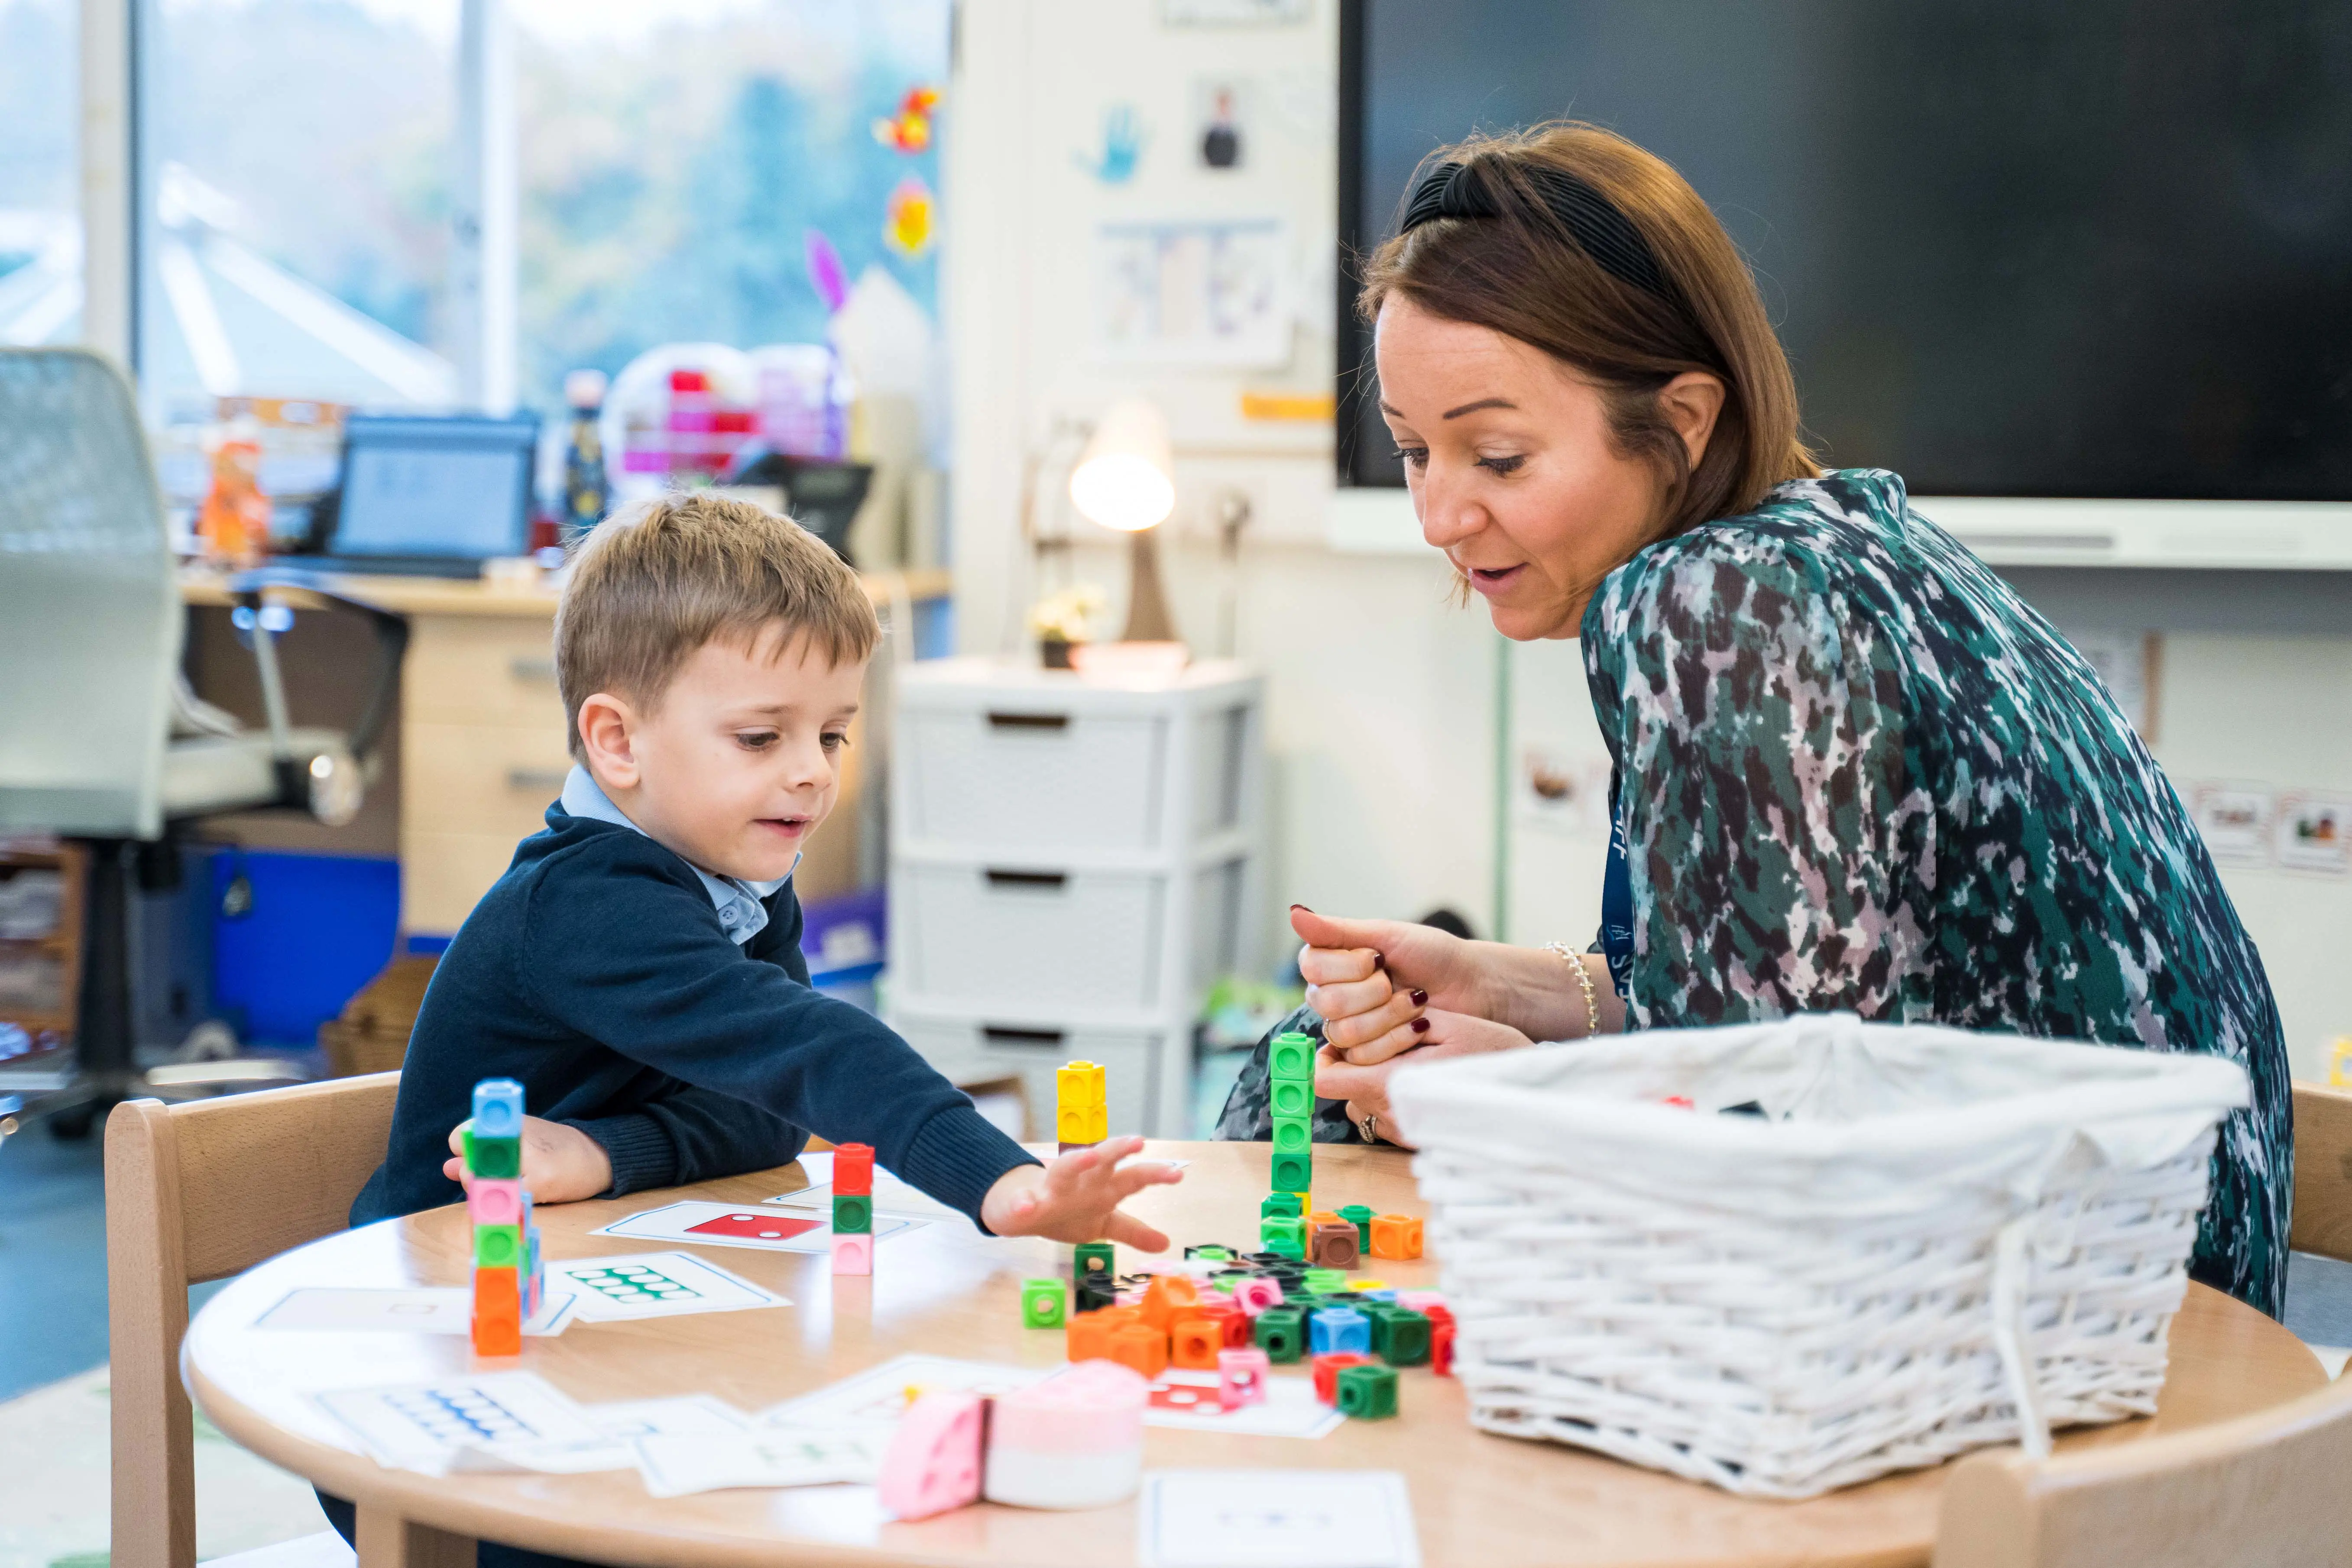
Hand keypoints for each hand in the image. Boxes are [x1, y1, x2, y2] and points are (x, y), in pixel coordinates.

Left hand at [442, 1114, 613, 1203]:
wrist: (600, 1156)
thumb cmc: (556, 1149)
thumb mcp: (520, 1139)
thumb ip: (484, 1151)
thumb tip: (447, 1167)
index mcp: (508, 1122)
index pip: (460, 1138)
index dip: (465, 1156)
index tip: (478, 1162)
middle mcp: (516, 1135)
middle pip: (468, 1166)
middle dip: (475, 1179)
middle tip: (502, 1180)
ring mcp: (528, 1159)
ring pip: (483, 1184)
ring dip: (491, 1195)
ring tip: (515, 1189)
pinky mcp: (539, 1182)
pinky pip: (506, 1202)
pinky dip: (508, 1207)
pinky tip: (524, 1200)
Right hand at [979, 1136, 1183, 1248]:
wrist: (1024, 1209)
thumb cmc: (1069, 1210)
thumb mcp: (1104, 1223)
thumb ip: (1132, 1230)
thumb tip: (1165, 1243)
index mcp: (1104, 1188)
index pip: (1133, 1177)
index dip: (1155, 1175)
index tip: (1178, 1174)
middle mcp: (1083, 1182)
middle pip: (1104, 1162)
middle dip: (1119, 1150)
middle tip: (1139, 1141)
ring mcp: (1054, 1190)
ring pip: (1065, 1169)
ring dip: (1077, 1161)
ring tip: (1090, 1155)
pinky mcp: (1025, 1203)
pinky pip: (1023, 1203)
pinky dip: (1023, 1204)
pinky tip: (1025, 1208)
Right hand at [1291, 906, 1479, 1061]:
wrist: (1471, 988)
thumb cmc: (1433, 956)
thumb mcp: (1387, 935)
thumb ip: (1337, 930)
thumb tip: (1293, 912)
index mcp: (1332, 964)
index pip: (1312, 968)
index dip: (1347, 966)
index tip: (1378, 959)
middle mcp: (1334, 996)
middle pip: (1326, 1003)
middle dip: (1372, 992)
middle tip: (1398, 982)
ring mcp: (1351, 1028)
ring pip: (1344, 1032)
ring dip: (1388, 1015)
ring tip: (1416, 1002)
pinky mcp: (1370, 1057)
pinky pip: (1363, 1057)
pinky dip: (1396, 1039)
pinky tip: (1418, 1026)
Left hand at [1316, 1009, 1536, 1147]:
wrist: (1533, 1093)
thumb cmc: (1493, 1053)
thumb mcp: (1446, 1024)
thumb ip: (1393, 1024)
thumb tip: (1350, 1030)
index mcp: (1391, 1084)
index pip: (1326, 1079)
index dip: (1324, 1059)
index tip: (1339, 1043)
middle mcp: (1391, 1116)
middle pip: (1344, 1089)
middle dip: (1357, 1064)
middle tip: (1388, 1043)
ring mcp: (1403, 1134)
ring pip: (1362, 1104)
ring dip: (1373, 1082)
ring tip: (1407, 1062)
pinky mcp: (1415, 1141)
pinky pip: (1385, 1117)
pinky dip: (1392, 1098)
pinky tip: (1421, 1081)